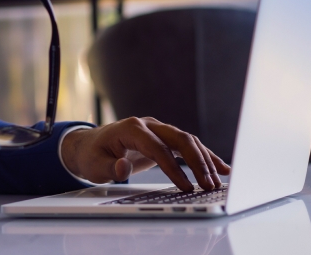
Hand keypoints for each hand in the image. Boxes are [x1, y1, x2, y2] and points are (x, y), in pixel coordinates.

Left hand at [60, 117, 230, 190]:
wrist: (89, 145)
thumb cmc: (92, 154)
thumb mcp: (94, 165)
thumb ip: (109, 168)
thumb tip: (123, 168)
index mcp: (132, 128)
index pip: (158, 148)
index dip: (173, 168)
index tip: (185, 187)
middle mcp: (148, 125)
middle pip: (180, 139)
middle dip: (197, 162)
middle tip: (209, 185)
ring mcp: (157, 129)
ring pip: (188, 141)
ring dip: (205, 160)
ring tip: (219, 181)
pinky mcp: (163, 138)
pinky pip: (188, 145)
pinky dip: (204, 156)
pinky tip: (221, 168)